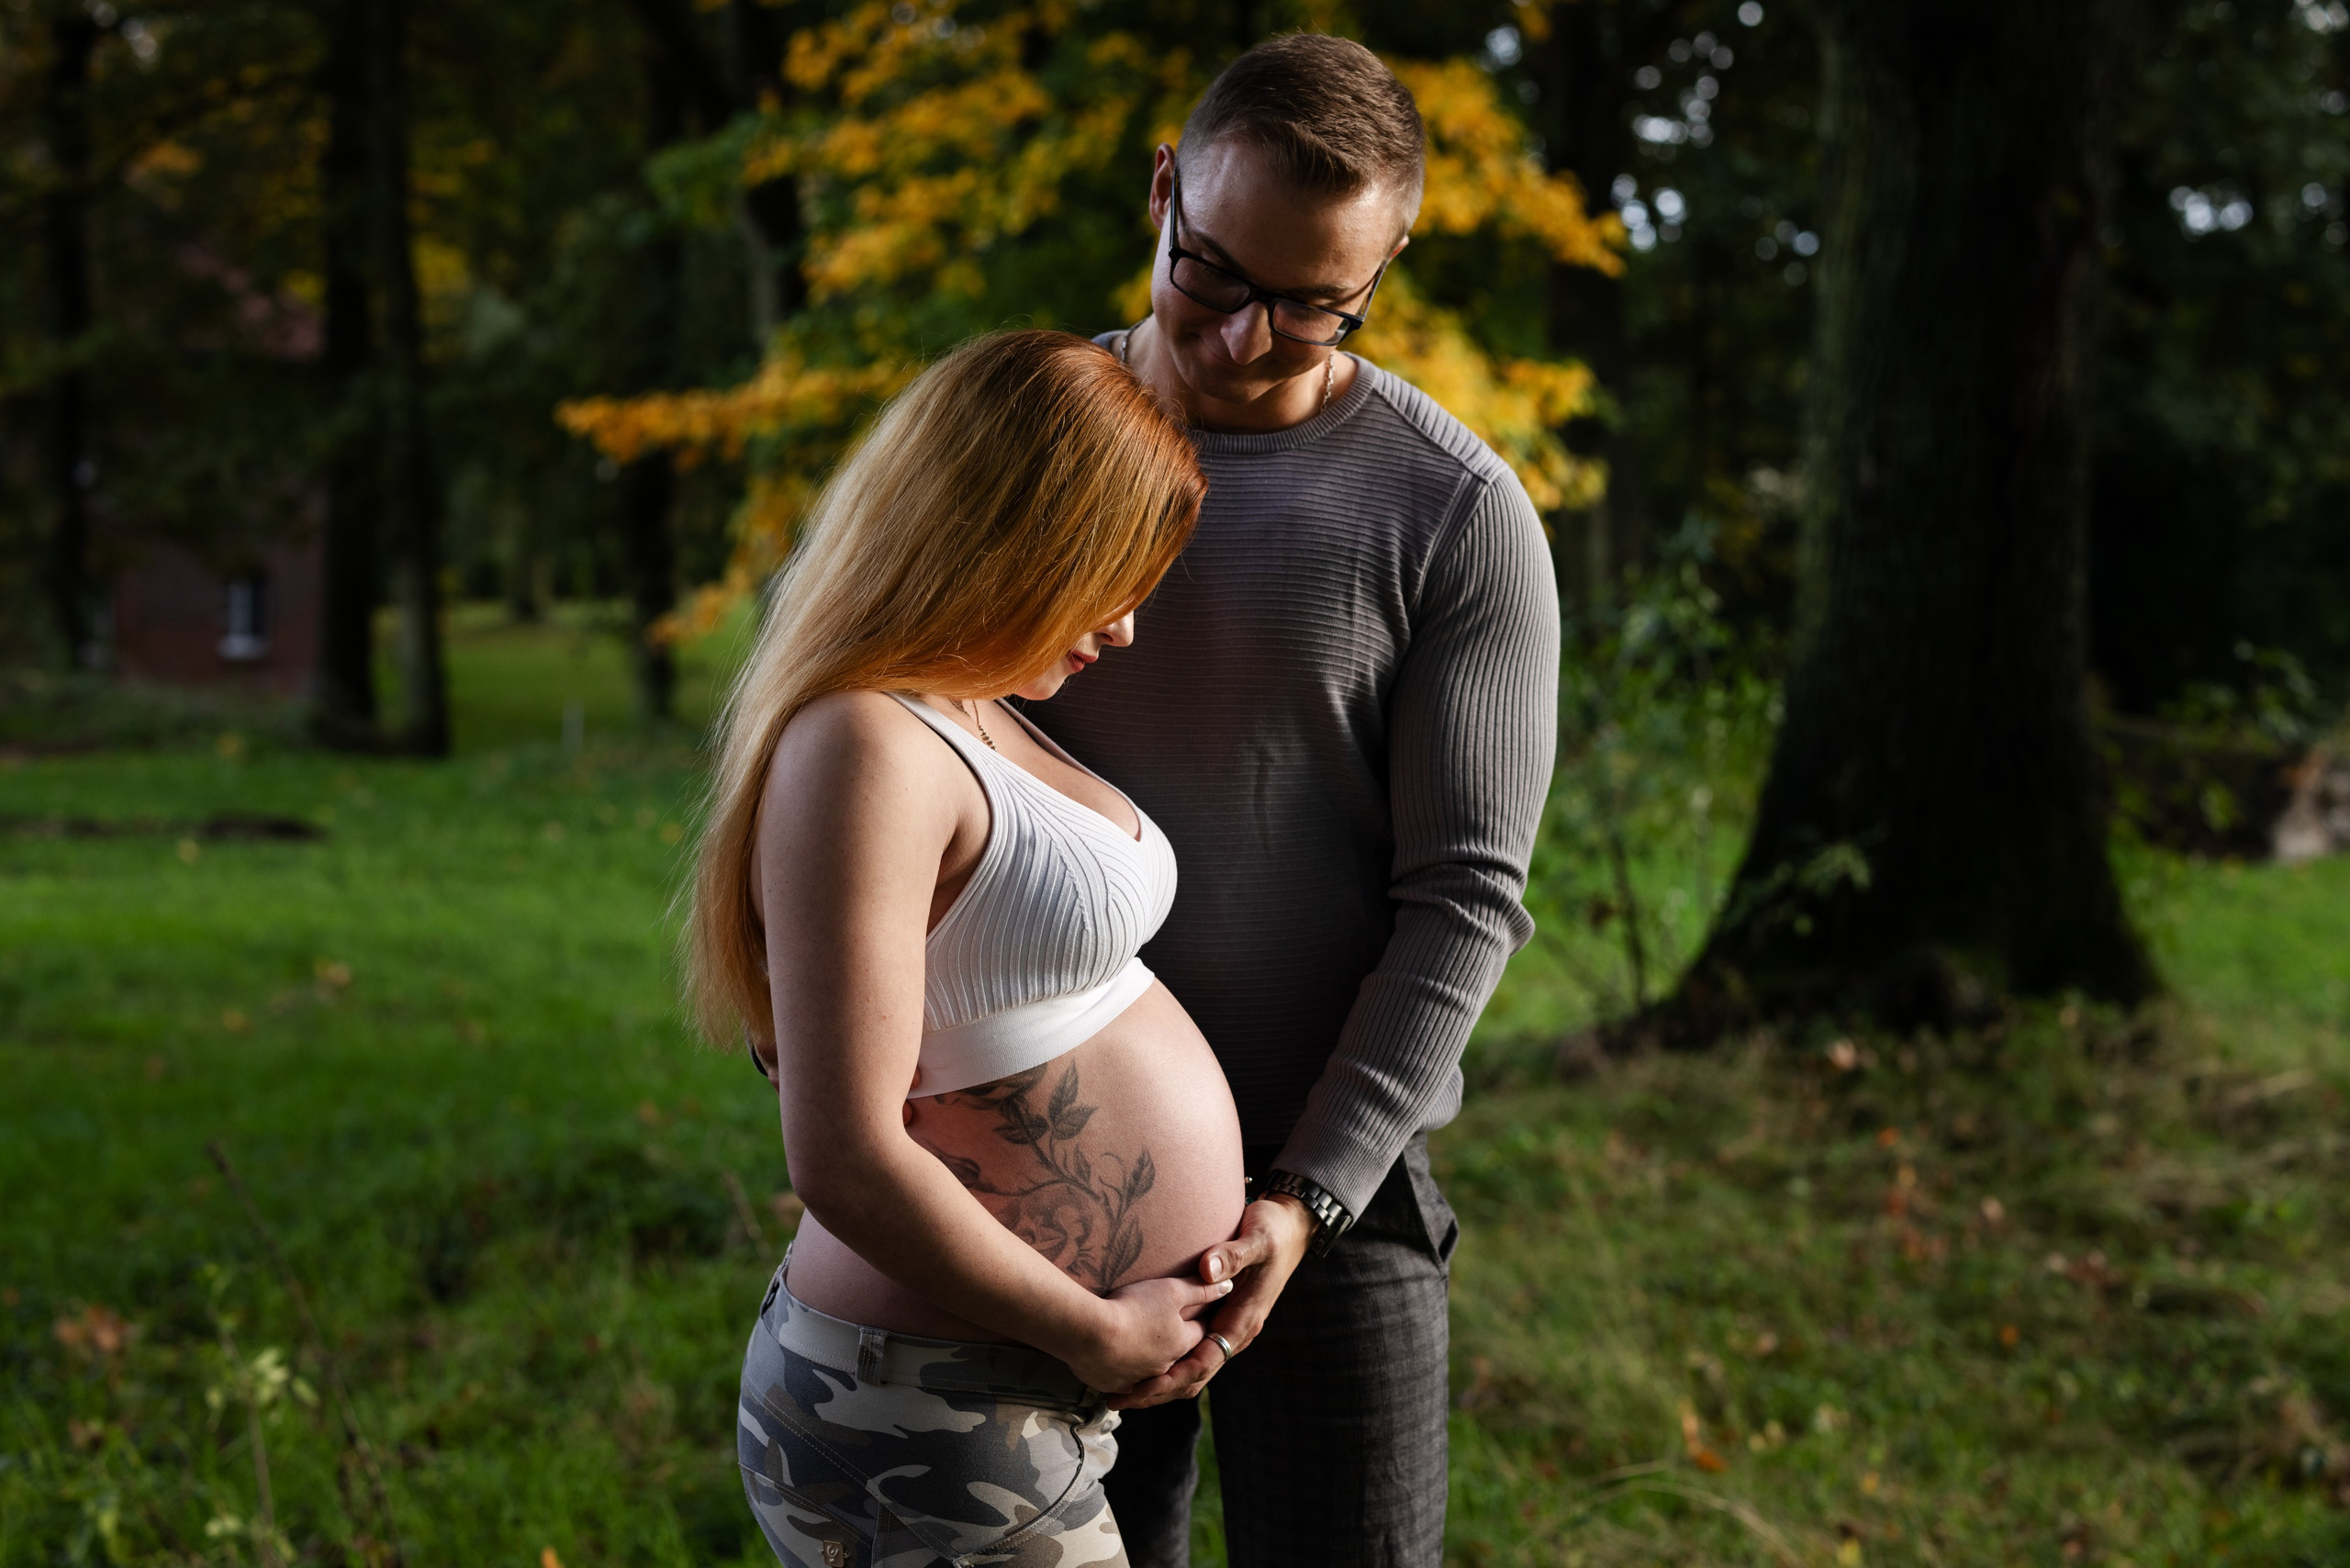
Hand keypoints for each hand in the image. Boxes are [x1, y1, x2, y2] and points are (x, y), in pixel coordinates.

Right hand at [1061, 1273, 1232, 1393]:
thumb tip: (1228, 1287)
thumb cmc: (1134, 1308)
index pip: (1200, 1332)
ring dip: (1152, 1366)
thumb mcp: (1171, 1291)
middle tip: (1173, 1337)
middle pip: (1178, 1356)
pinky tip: (1118, 1368)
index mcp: (1181, 1342)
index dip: (1202, 1320)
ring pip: (1151, 1373)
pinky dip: (1126, 1377)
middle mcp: (1165, 1365)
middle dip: (1178, 1347)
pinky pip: (1124, 1383)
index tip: (1203, 1314)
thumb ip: (1199, 1289)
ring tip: (1145, 1355)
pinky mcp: (1114, 1385)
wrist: (1090, 1335)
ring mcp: (1139, 1378)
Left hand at [1108, 1193, 1313, 1409]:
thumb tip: (1207, 1271)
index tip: (1145, 1386)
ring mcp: (1227, 1327)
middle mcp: (1236, 1330)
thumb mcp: (1258, 1239)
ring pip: (1193, 1368)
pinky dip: (1169, 1363)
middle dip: (1161, 1389)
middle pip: (1196, 1374)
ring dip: (1162, 1382)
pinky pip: (1193, 1350)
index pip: (1206, 1360)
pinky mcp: (1219, 1319)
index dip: (1175, 1376)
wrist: (1291, 1228)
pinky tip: (1140, 1367)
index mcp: (1245, 1319)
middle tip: (1122, 1399)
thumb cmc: (1274, 1231)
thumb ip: (1233, 1255)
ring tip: (1124, 1392)